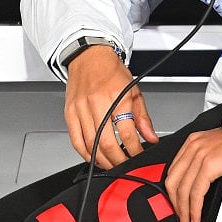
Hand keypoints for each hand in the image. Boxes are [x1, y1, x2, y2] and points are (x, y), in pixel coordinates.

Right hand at [64, 46, 158, 168]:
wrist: (89, 56)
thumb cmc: (111, 71)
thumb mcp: (134, 90)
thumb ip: (143, 117)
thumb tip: (151, 138)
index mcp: (117, 97)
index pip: (127, 133)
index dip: (135, 151)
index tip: (138, 156)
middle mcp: (98, 103)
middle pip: (107, 143)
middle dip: (118, 160)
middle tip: (125, 165)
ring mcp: (81, 109)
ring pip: (90, 145)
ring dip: (102, 160)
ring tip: (111, 164)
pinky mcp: (70, 112)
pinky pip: (76, 140)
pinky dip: (85, 153)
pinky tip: (93, 157)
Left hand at [164, 127, 221, 221]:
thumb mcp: (219, 148)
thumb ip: (207, 160)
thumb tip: (203, 182)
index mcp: (193, 142)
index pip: (174, 171)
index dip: (173, 192)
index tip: (178, 205)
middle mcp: (193, 146)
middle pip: (173, 181)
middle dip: (175, 204)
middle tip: (181, 219)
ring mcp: (200, 154)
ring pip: (182, 189)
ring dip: (184, 211)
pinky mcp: (209, 164)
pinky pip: (196, 192)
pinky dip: (194, 209)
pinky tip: (197, 217)